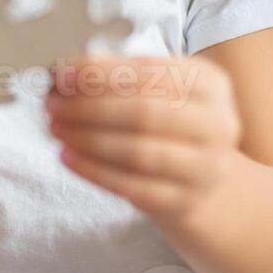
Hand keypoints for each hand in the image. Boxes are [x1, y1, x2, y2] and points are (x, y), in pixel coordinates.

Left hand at [45, 55, 242, 222]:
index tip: (62, 75)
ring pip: (137, 152)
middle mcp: (218, 125)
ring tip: (56, 128)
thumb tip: (70, 71)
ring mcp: (205, 168)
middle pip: (145, 113)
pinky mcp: (184, 202)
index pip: (151, 72)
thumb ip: (121, 75)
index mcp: (212, 84)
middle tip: (53, 105)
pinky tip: (67, 156)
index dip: (101, 73)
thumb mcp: (160, 90)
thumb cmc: (170, 123)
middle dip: (90, 107)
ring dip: (87, 139)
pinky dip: (93, 170)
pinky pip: (131, 187)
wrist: (200, 177)